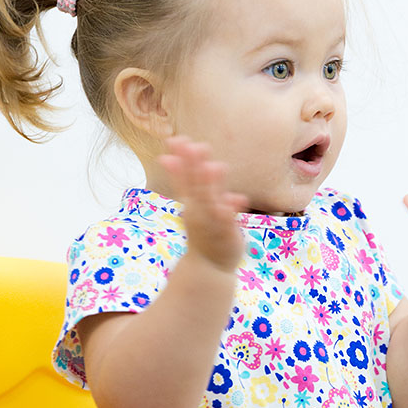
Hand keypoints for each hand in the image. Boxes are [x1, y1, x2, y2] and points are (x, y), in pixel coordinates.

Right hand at [158, 136, 247, 272]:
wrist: (209, 268)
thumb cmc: (204, 233)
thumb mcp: (194, 206)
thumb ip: (191, 182)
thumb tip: (169, 158)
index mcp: (191, 203)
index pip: (183, 178)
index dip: (180, 159)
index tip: (175, 139)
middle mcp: (199, 211)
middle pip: (196, 185)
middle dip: (195, 165)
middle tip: (194, 144)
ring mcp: (212, 222)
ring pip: (211, 201)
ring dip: (212, 185)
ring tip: (213, 167)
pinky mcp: (228, 234)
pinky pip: (230, 221)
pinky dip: (232, 211)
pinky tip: (238, 198)